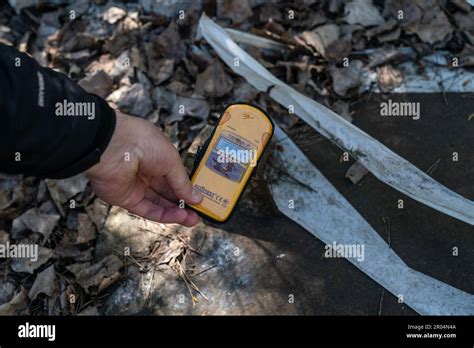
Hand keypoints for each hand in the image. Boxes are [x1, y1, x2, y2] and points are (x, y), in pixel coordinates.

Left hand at [86, 112, 202, 226]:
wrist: (114, 147)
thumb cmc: (142, 143)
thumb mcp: (172, 160)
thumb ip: (183, 182)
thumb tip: (196, 197)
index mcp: (155, 156)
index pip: (173, 176)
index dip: (186, 187)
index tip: (199, 197)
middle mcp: (145, 171)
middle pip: (167, 192)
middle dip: (183, 203)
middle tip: (199, 212)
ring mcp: (135, 186)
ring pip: (159, 203)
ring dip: (176, 212)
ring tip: (193, 219)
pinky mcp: (126, 199)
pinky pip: (148, 210)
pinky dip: (164, 215)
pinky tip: (180, 217)